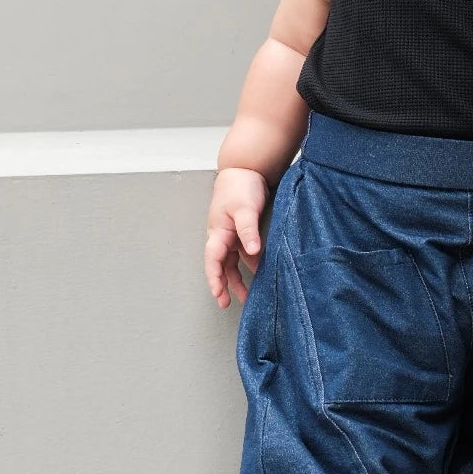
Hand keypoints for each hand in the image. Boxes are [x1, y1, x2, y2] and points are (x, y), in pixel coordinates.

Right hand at [204, 167, 268, 308]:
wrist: (246, 170)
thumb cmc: (240, 186)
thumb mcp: (244, 209)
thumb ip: (248, 231)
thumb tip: (252, 251)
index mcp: (218, 232)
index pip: (213, 260)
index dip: (214, 279)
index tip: (218, 295)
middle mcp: (222, 237)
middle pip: (221, 266)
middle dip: (223, 285)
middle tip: (227, 303)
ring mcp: (232, 235)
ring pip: (232, 263)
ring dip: (237, 279)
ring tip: (247, 296)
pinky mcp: (242, 232)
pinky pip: (244, 254)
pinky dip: (249, 265)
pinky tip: (259, 275)